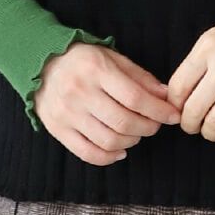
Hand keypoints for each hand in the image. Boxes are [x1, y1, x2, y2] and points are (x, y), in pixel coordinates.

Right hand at [34, 42, 181, 165]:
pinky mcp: (58, 130)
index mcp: (96, 70)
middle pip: (123, 122)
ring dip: (131, 141)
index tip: (173, 115)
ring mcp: (67, 114)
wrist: (40, 63)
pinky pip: (87, 153)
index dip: (159, 110)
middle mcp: (80, 93)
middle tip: (156, 124)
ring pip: (108, 140)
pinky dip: (109, 157)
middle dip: (148, 127)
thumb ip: (139, 76)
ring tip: (137, 133)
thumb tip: (165, 96)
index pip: (135, 97)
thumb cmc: (82, 59)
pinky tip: (120, 150)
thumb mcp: (112, 57)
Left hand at [166, 14, 214, 142]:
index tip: (179, 110)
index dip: (174, 105)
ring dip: (210, 132)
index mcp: (208, 46)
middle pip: (193, 109)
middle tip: (194, 126)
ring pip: (214, 123)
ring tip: (213, 130)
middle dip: (189, 125)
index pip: (178, 86)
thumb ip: (201, 60)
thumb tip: (181, 94)